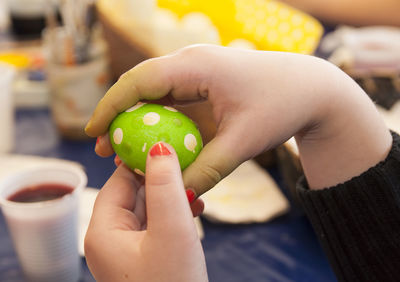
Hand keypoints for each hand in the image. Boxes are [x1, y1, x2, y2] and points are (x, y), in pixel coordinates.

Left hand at [84, 142, 207, 281]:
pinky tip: (195, 210)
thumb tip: (158, 145)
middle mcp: (110, 239)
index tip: (167, 143)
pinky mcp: (144, 258)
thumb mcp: (172, 228)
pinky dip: (173, 215)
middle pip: (134, 193)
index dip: (142, 160)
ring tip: (196, 188)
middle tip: (188, 163)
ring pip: (148, 209)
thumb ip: (164, 184)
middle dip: (161, 179)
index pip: (119, 180)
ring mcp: (127, 251)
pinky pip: (156, 226)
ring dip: (171, 197)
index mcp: (104, 230)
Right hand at [86, 45, 390, 194]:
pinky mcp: (207, 81)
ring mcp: (200, 69)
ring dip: (137, 118)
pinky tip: (153, 140)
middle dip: (118, 115)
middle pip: (141, 85)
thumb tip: (177, 195)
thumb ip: (208, 170)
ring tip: (122, 148)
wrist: (312, 89)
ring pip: (155, 92)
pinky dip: (159, 119)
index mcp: (197, 66)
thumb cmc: (282, 107)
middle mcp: (193, 61)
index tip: (93, 133)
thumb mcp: (244, 142)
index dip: (110, 106)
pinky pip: (174, 98)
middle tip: (104, 148)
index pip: (139, 82)